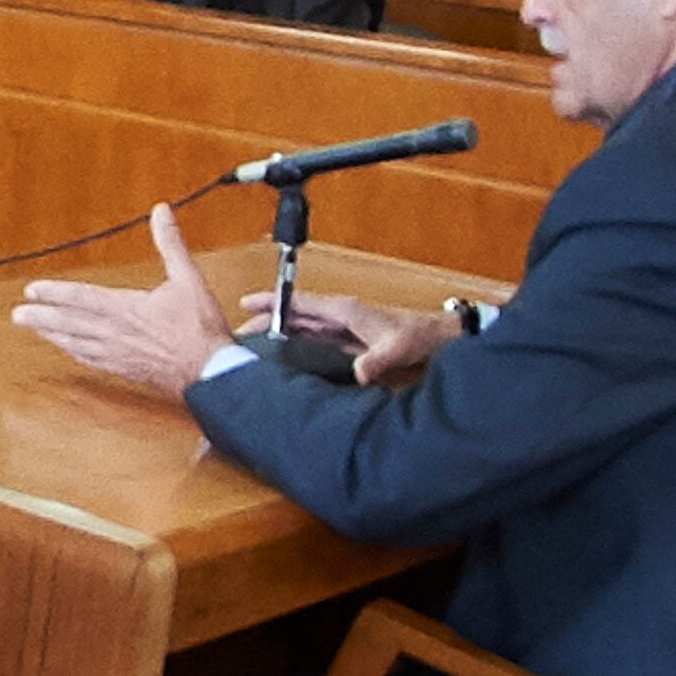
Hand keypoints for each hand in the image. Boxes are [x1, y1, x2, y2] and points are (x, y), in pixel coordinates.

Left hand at [11, 205, 237, 398]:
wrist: (211, 371)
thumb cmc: (200, 328)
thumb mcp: (188, 278)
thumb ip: (171, 244)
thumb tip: (161, 212)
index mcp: (125, 309)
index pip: (79, 297)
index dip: (53, 292)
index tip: (32, 290)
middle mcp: (114, 333)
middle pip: (67, 323)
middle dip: (40, 317)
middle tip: (16, 315)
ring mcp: (116, 354)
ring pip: (74, 343)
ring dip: (50, 335)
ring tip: (33, 329)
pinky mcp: (123, 370)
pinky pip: (89, 359)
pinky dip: (72, 351)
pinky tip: (67, 349)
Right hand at [235, 288, 457, 384]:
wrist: (437, 340)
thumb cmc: (418, 336)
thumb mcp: (397, 348)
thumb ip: (376, 361)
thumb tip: (359, 373)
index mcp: (343, 311)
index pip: (299, 303)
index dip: (272, 302)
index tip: (247, 303)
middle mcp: (338, 318)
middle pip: (292, 317)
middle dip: (265, 322)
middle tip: (237, 334)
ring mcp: (341, 331)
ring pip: (299, 330)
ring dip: (276, 336)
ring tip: (252, 348)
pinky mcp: (346, 345)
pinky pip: (312, 343)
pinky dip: (293, 348)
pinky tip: (282, 362)